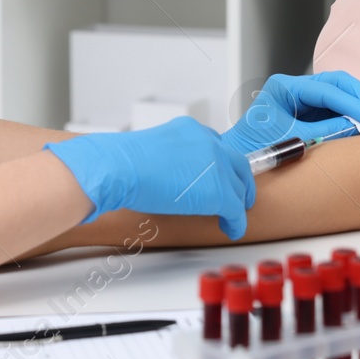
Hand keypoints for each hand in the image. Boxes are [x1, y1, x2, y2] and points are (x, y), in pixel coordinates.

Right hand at [46, 117, 255, 239]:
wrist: (119, 168)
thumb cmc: (122, 162)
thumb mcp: (151, 150)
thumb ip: (169, 157)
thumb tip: (166, 173)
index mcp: (191, 129)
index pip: (216, 145)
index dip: (220, 164)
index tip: (218, 174)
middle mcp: (208, 142)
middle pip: (237, 163)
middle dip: (240, 180)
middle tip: (238, 195)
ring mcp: (216, 165)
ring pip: (238, 187)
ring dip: (237, 203)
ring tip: (232, 216)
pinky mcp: (219, 191)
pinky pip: (236, 210)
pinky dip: (236, 223)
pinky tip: (231, 229)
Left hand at [220, 70, 359, 156]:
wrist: (240, 162)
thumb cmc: (257, 150)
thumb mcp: (293, 140)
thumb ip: (326, 132)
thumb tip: (359, 128)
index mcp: (284, 88)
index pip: (326, 89)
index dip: (353, 103)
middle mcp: (295, 88)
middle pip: (337, 83)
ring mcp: (304, 99)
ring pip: (341, 93)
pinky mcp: (312, 112)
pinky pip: (338, 108)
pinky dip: (355, 114)